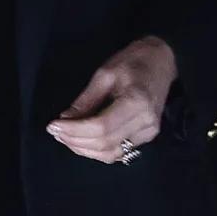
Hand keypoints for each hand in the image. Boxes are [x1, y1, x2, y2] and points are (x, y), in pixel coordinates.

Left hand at [47, 35, 176, 163]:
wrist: (163, 61)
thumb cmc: (133, 61)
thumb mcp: (105, 73)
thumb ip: (86, 99)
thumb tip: (65, 119)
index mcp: (136, 102)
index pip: (101, 127)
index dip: (74, 130)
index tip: (53, 125)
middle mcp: (145, 123)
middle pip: (105, 144)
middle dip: (75, 141)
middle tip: (55, 131)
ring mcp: (149, 133)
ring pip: (111, 154)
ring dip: (84, 149)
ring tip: (65, 137)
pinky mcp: (147, 137)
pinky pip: (119, 153)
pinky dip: (97, 151)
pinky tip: (83, 141)